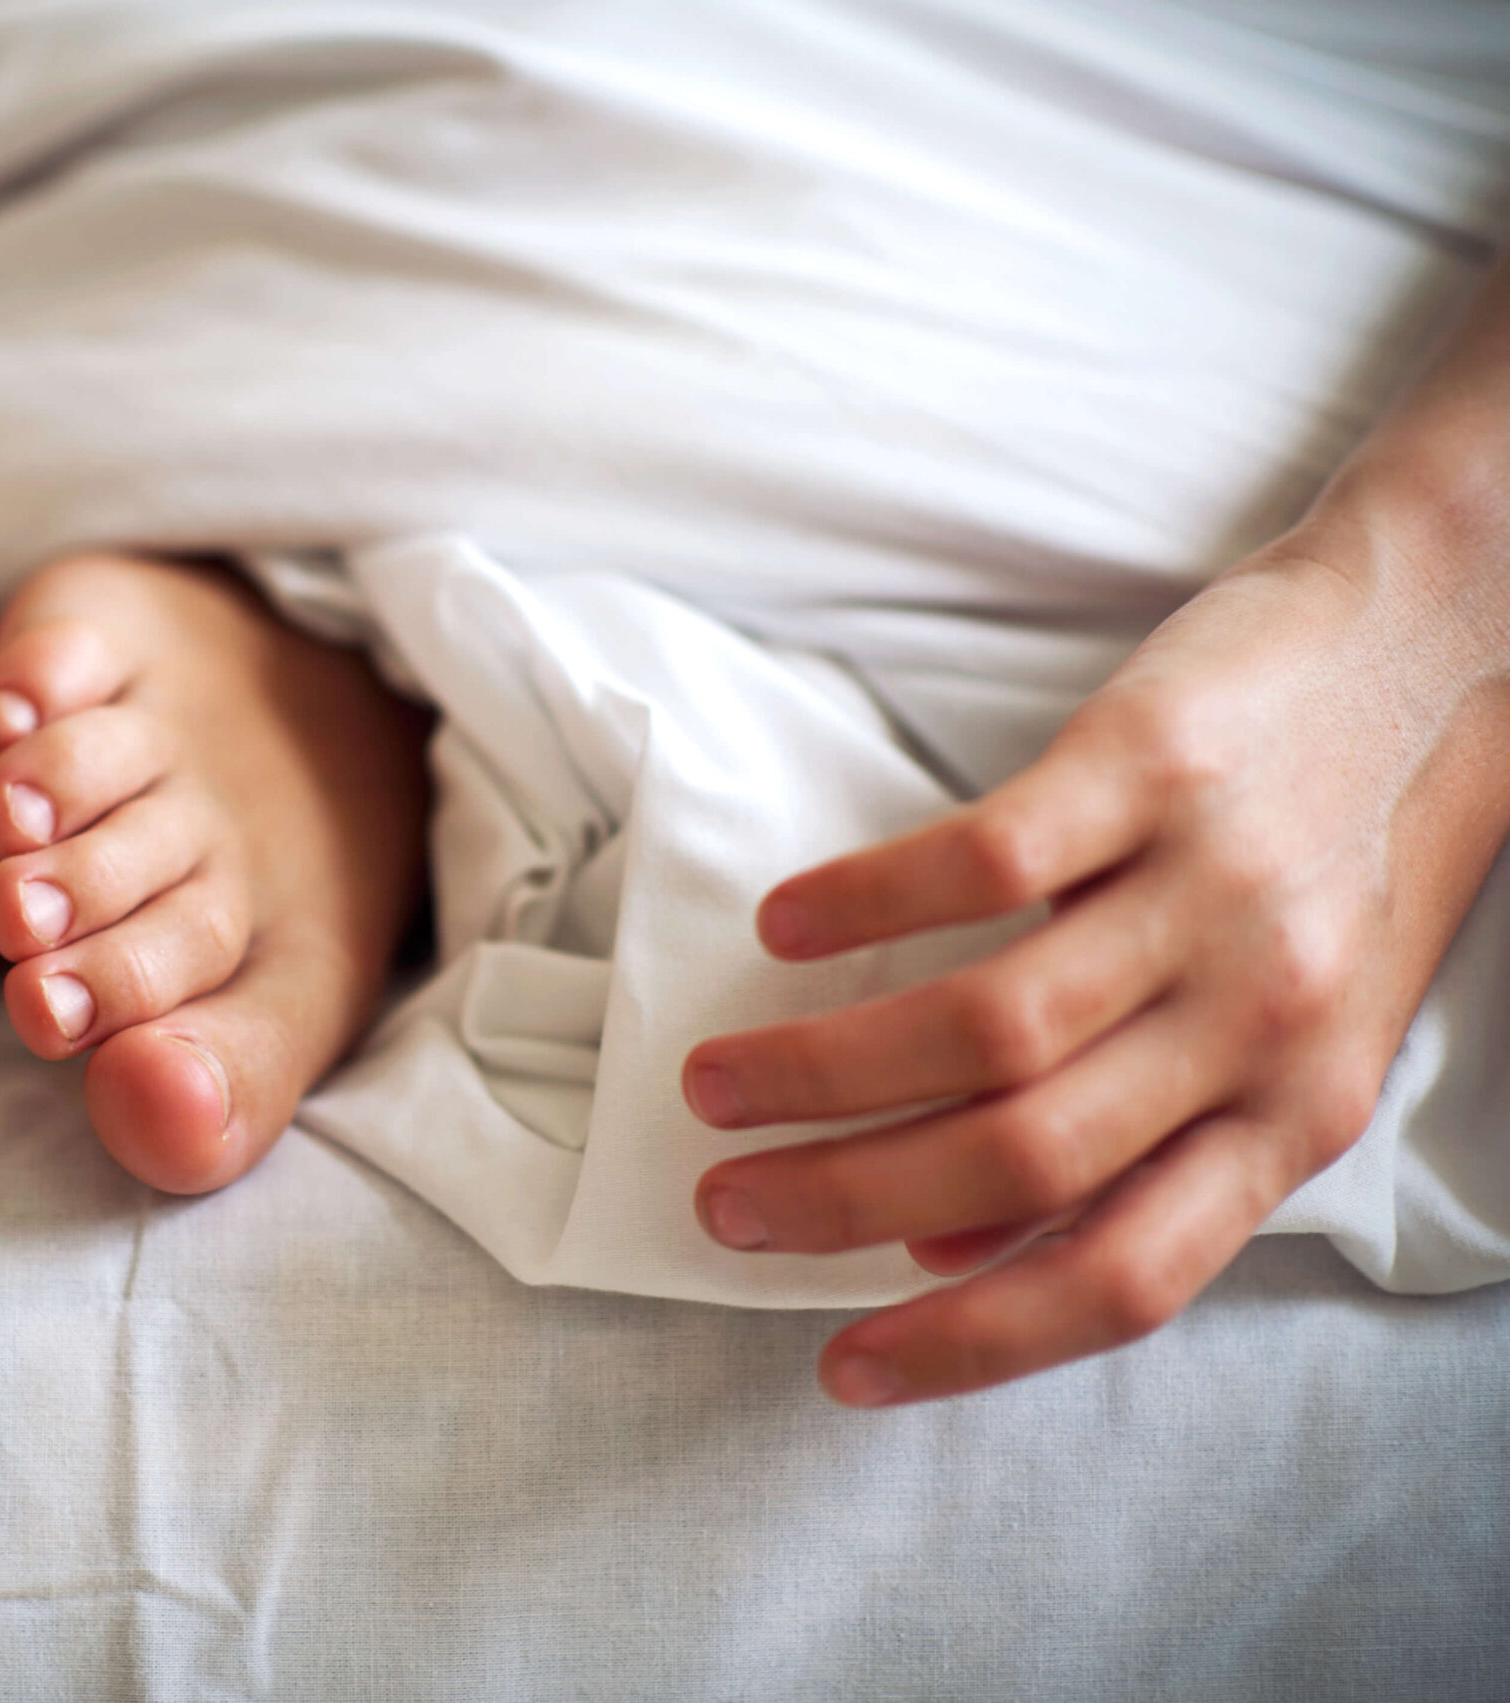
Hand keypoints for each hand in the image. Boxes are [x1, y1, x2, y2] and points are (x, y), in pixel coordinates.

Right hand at [680, 523, 1509, 1405]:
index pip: (1124, 1278)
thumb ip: (1147, 1150)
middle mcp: (1259, 1019)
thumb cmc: (1357, 853)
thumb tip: (959, 1251)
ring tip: (718, 1083)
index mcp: (1295, 1112)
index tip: (842, 1369)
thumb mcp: (1292, 1036)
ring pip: (987, 1029)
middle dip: (844, 1203)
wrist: (1464, 642)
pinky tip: (787, 925)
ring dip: (822, 1072)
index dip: (970, 1344)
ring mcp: (1211, 888)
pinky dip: (864, 903)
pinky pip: (982, 860)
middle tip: (728, 1206)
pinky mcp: (1155, 763)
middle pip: (1021, 1160)